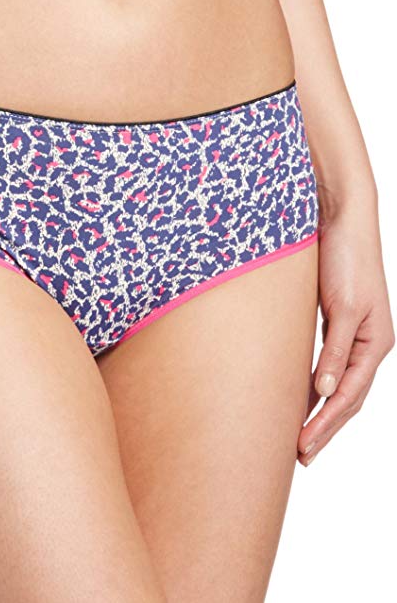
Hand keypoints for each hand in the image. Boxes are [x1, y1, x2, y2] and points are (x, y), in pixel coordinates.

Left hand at [298, 205, 393, 464]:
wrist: (342, 221)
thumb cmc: (346, 260)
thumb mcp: (343, 308)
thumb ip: (335, 350)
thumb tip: (325, 392)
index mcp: (376, 344)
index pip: (348, 396)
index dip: (325, 424)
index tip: (301, 447)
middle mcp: (369, 344)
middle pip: (346, 397)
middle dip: (324, 427)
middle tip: (299, 456)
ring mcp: (355, 334)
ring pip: (338, 384)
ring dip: (320, 411)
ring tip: (299, 437)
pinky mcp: (338, 322)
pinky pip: (328, 363)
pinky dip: (315, 384)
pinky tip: (301, 395)